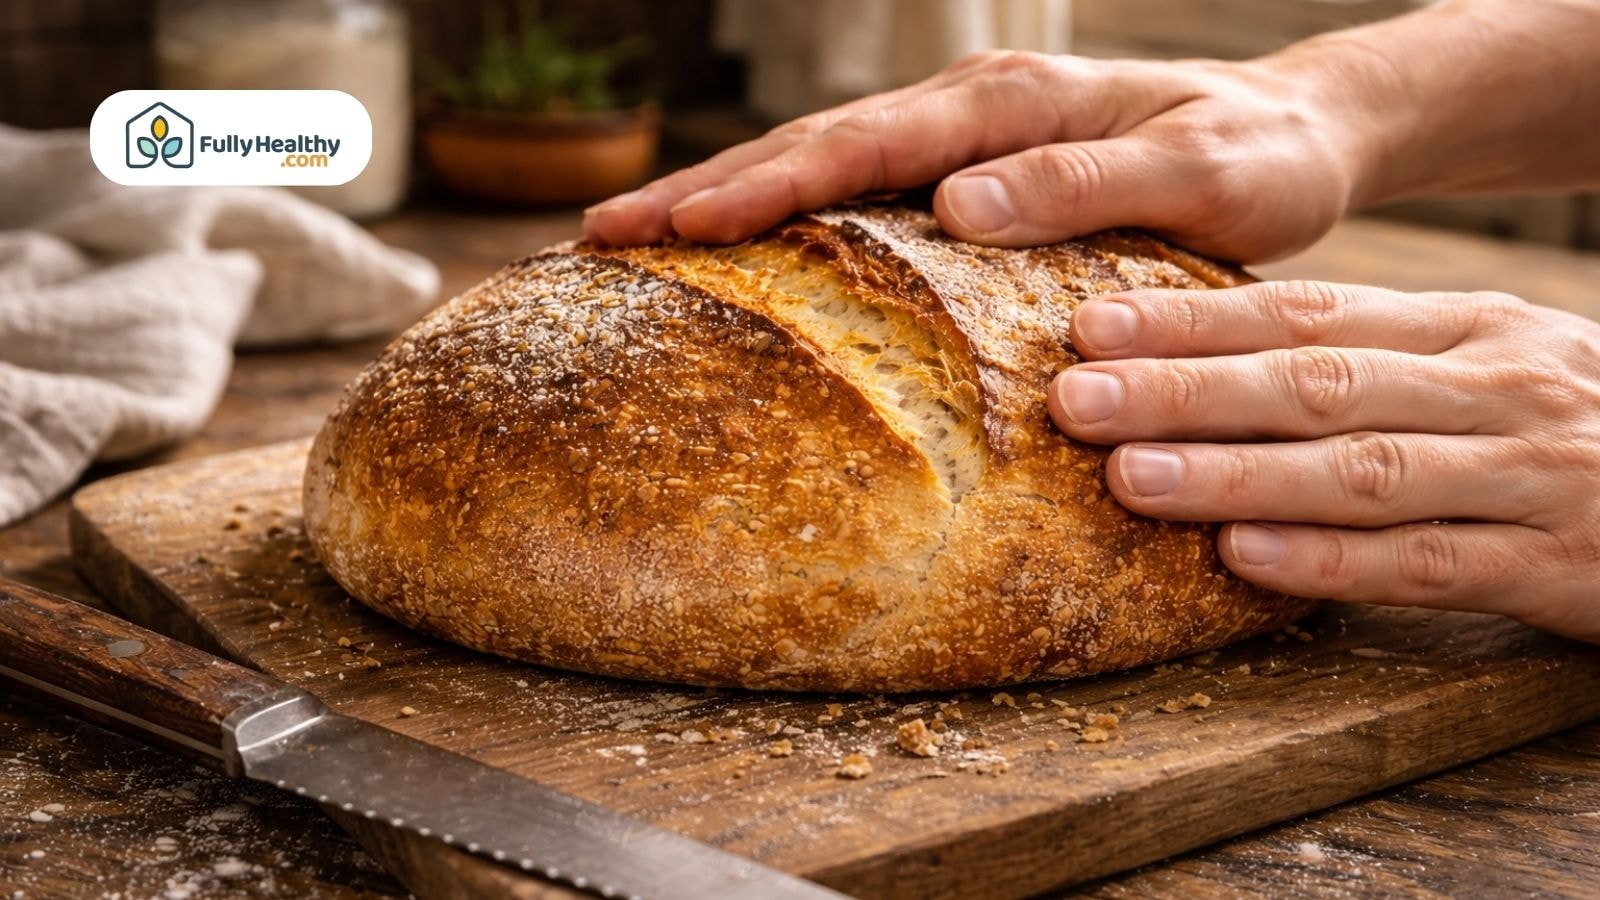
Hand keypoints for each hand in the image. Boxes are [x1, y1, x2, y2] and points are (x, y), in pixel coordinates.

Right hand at [584, 50, 1361, 260]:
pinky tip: (733, 244)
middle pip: (811, 144)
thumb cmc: (1260, 160)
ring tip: (629, 237)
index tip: (681, 228)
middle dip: (699, 189)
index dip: (768, 186)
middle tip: (596, 235)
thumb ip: (1087, 187)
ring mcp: (962, 133)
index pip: (865, 145)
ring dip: (721, 198)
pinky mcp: (967, 164)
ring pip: (818, 162)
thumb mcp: (1203, 178)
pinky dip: (781, 211)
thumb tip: (957, 206)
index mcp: (1013, 104)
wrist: (1297, 133)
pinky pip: (855, 186)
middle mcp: (972, 108)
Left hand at [1047, 281, 1599, 643]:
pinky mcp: (1559, 565)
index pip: (1308, 312)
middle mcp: (1495, 385)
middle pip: (1318, 380)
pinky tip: (1246, 558)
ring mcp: (1529, 474)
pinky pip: (1429, 562)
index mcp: (1467, 328)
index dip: (1194, 320)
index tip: (1091, 324)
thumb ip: (1375, 362)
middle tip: (1077, 394)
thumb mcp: (1486, 369)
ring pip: (1363, 468)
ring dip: (1240, 471)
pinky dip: (1332, 561)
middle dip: (1189, 388)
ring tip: (1132, 475)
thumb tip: (1215, 362)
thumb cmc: (1569, 433)